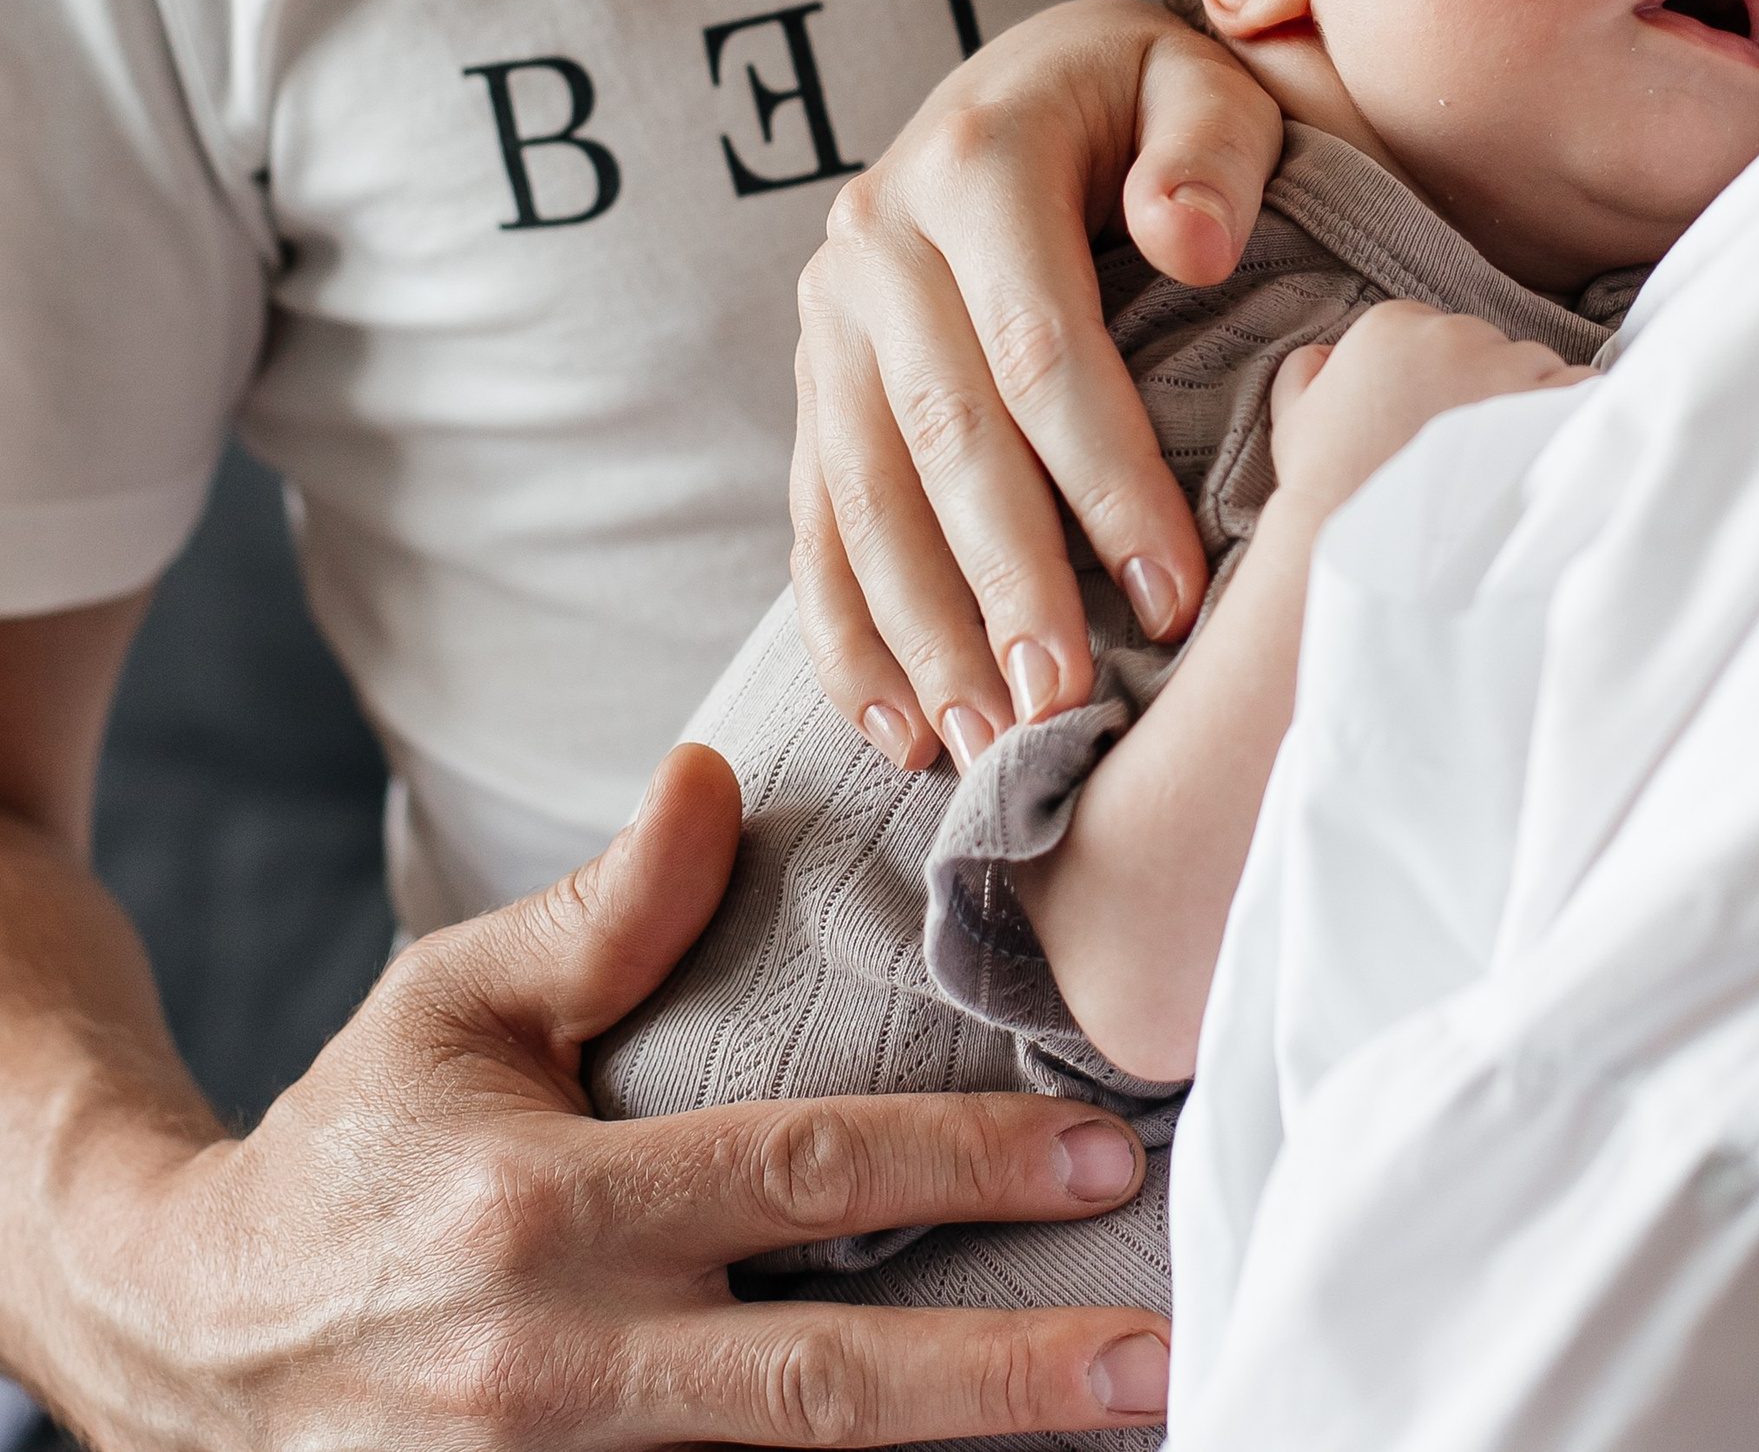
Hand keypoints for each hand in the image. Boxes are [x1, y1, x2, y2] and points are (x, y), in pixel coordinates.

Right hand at [21, 748, 1165, 1449]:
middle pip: (822, 1384)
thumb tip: (718, 776)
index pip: (794, 1180)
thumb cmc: (357, 1145)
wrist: (194, 1340)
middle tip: (1159, 1354)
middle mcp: (559, 1367)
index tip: (1100, 1152)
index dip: (957, 1170)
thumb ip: (605, 911)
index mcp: (545, 1210)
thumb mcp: (456, 1001)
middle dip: (1005, 1377)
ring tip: (1111, 1426)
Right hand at [790, 0, 1282, 773]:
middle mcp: (879, 237)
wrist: (1034, 77)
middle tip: (1065, 708)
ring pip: (865, 494)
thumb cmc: (1146, 103)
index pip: (1041, 347)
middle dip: (1005, 583)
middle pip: (943, 436)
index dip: (1105, 478)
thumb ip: (1209, 150)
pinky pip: (817, 516)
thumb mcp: (1198, 84)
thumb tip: (1191, 242)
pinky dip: (848, 630)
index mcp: (977, 163)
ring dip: (921, 632)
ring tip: (988, 743)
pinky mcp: (814, 378)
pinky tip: (896, 725)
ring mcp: (829, 314)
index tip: (1171, 594)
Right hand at [1268, 305, 1593, 520]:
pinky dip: (1573, 419)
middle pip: (1489, 346)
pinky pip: (1581, 391)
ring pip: (1536, 368)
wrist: (1370, 557)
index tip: (1438, 424)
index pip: (1437, 334)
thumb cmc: (1328, 494)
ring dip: (1529, 406)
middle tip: (1472, 454)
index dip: (1442, 381)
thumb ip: (1308, 370)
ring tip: (1505, 466)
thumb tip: (1328, 356)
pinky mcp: (1545, 407)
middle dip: (1486, 390)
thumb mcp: (1293, 421)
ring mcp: (1502, 368)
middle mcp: (1449, 334)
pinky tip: (1546, 459)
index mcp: (1389, 325)